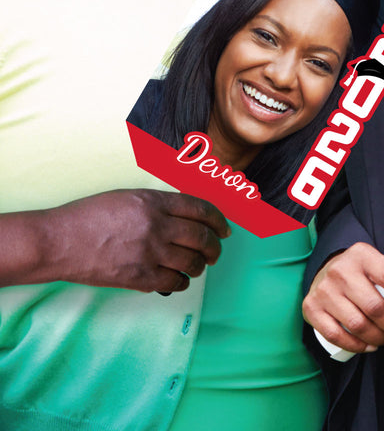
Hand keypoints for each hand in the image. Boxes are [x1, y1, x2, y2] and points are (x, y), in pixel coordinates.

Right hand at [42, 189, 228, 292]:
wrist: (59, 241)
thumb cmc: (90, 216)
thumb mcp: (130, 197)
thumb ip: (160, 205)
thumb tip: (186, 217)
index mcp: (155, 201)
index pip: (201, 209)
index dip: (219, 220)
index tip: (225, 229)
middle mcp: (157, 225)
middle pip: (201, 237)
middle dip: (215, 247)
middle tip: (216, 252)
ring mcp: (148, 252)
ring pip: (191, 262)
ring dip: (200, 266)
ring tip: (198, 266)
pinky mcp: (137, 277)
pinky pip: (173, 283)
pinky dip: (182, 283)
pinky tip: (180, 281)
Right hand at [303, 242, 383, 354]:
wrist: (328, 269)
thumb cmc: (366, 274)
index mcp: (363, 254)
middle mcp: (341, 270)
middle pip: (375, 306)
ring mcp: (324, 289)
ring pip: (357, 324)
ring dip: (378, 338)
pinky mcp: (311, 307)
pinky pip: (336, 335)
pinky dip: (356, 346)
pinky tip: (368, 345)